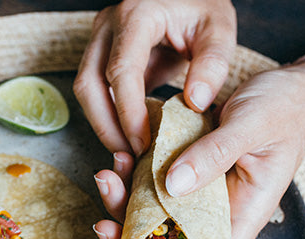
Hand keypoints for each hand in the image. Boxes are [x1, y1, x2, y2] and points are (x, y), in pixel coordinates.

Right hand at [74, 0, 235, 155]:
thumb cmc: (203, 8)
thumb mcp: (219, 29)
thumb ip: (213, 64)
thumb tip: (195, 103)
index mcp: (137, 15)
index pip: (121, 71)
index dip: (128, 113)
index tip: (143, 144)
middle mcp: (108, 26)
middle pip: (89, 84)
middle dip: (107, 126)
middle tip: (130, 158)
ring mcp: (100, 39)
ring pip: (86, 90)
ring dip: (103, 125)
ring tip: (129, 153)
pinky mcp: (102, 54)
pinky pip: (96, 91)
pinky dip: (109, 117)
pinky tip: (129, 138)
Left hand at [94, 62, 304, 238]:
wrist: (290, 86)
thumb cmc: (284, 109)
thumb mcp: (251, 127)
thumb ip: (214, 155)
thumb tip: (172, 185)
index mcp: (242, 216)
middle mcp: (218, 212)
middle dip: (132, 232)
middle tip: (108, 205)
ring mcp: (200, 193)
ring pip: (156, 212)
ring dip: (127, 199)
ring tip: (110, 172)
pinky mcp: (188, 170)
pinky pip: (155, 181)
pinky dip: (135, 173)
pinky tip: (122, 153)